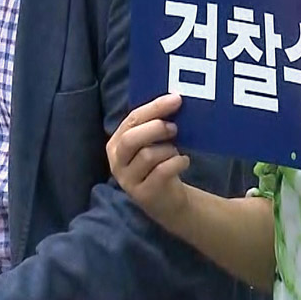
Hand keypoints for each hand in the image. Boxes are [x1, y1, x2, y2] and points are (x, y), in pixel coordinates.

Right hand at [106, 93, 190, 224]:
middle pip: (131, 139)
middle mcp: (117, 161)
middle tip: (175, 128)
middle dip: (155, 128)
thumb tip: (174, 99)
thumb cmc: (159, 164)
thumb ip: (155, 124)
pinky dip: (176, 163)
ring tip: (175, 152)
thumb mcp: (152, 143)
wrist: (166, 200)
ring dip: (168, 150)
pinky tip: (183, 161)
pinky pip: (161, 172)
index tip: (176, 99)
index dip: (154, 107)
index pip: (132, 119)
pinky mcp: (143, 194)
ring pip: (147, 156)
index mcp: (117, 143)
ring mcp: (128, 180)